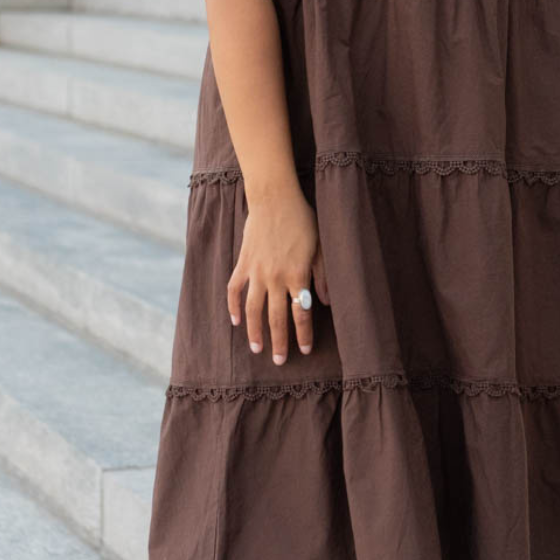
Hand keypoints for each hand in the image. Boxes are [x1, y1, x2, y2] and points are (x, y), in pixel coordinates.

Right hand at [227, 188, 329, 363]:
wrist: (274, 198)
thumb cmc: (303, 220)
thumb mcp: (321, 246)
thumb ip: (322, 275)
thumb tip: (326, 302)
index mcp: (297, 275)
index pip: (301, 313)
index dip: (303, 334)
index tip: (305, 350)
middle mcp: (275, 278)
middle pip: (276, 318)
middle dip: (279, 342)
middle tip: (280, 361)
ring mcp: (256, 272)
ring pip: (253, 310)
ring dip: (254, 332)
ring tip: (256, 349)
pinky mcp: (243, 263)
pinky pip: (235, 290)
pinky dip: (233, 307)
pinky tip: (236, 321)